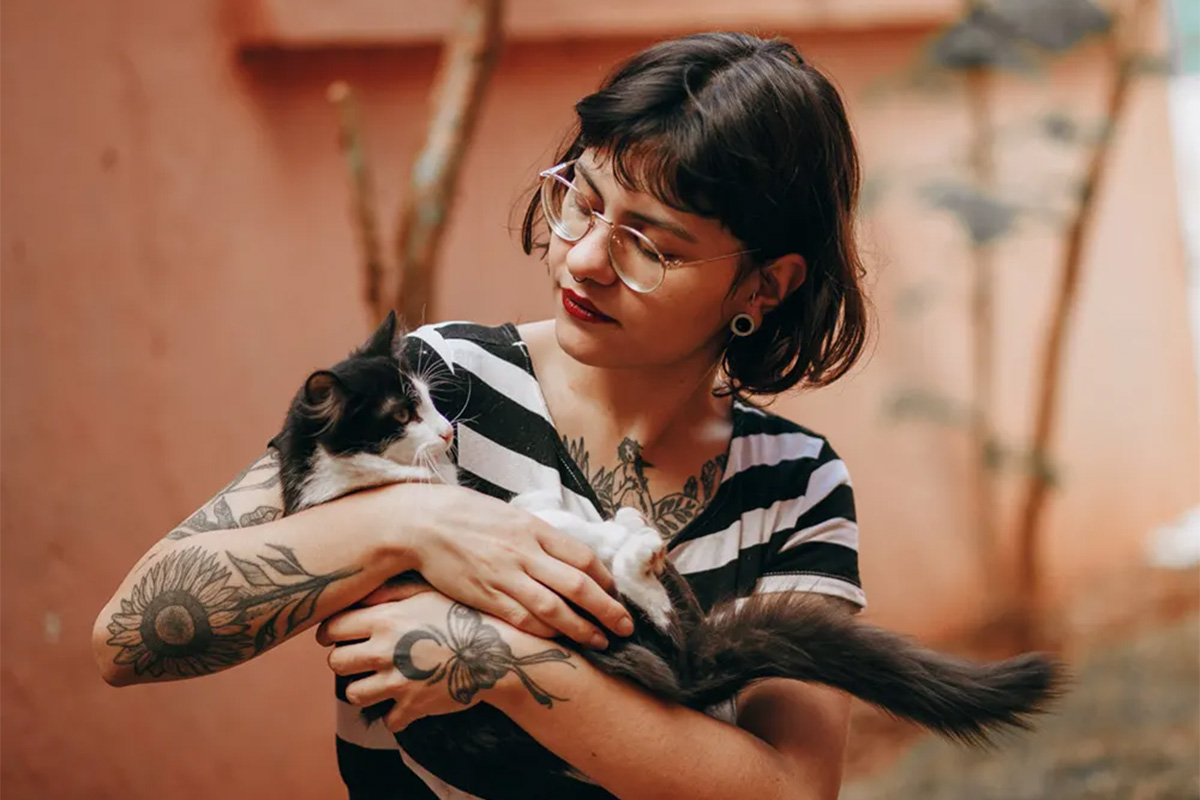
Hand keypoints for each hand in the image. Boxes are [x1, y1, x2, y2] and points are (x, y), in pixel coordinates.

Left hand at [317, 590, 576, 730]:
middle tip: (362, 657)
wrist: (501, 650)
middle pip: (336, 662)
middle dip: (346, 660)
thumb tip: (361, 592)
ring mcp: (397, 681)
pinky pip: (389, 720)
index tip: (338, 634)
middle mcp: (384, 651)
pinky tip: (408, 700)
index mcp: (384, 619)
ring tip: (381, 681)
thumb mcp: (429, 590)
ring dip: (365, 689)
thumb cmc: (466, 614)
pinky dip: (396, 714)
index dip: (331, 631)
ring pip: (354, 695)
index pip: (332, 627)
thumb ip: (391, 592)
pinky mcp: (413, 707)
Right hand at [394, 483, 634, 647]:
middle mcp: (524, 552)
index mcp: (534, 528)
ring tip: (601, 641)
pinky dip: (546, 633)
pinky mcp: (485, 597)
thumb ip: (539, 536)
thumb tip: (569, 557)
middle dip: (607, 610)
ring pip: (554, 609)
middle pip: (577, 586)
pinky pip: (523, 620)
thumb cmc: (469, 516)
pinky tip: (561, 641)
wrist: (423, 524)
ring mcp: (505, 577)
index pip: (583, 557)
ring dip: (582, 629)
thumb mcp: (511, 515)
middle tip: (625, 627)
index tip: (614, 593)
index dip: (605, 579)